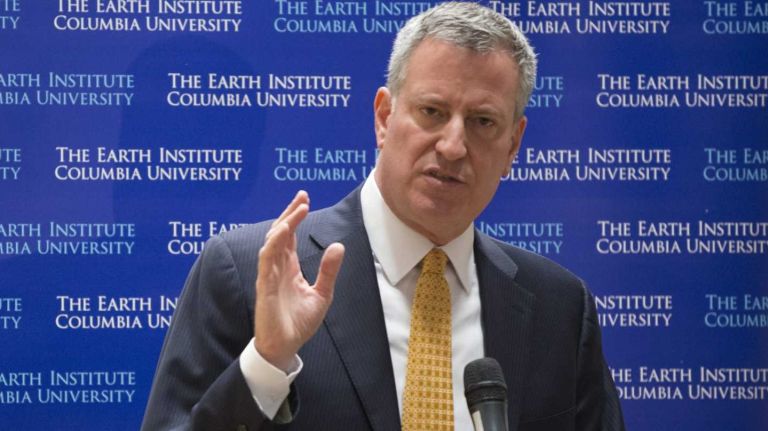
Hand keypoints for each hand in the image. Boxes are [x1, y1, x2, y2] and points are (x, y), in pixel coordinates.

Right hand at [254, 190, 344, 370]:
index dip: (295, 216)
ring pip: (272, 242)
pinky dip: (274, 244)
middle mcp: (277, 267)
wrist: (286, 347)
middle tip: (302, 196)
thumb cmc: (299, 322)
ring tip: (298, 209)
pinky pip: (266, 260)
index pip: (290, 235)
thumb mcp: (322, 293)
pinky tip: (284, 231)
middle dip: (290, 213)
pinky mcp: (264, 286)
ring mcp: (268, 275)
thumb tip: (339, 245)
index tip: (304, 199)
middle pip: (280, 233)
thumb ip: (329, 270)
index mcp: (289, 267)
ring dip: (284, 224)